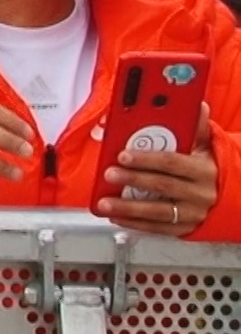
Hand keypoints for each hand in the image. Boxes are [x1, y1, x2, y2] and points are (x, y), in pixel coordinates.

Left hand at [97, 103, 218, 236]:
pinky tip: (116, 217)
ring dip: (128, 208)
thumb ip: (196, 127)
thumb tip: (196, 105)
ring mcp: (192, 213)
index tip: (123, 155)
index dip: (146, 159)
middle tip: (109, 174)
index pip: (172, 162)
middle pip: (162, 186)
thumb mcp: (206, 145)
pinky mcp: (184, 228)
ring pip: (157, 211)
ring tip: (104, 203)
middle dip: (133, 180)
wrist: (228, 195)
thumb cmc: (209, 166)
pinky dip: (135, 224)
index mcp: (203, 169)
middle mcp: (200, 193)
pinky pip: (157, 228)